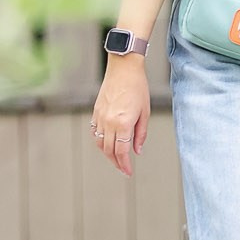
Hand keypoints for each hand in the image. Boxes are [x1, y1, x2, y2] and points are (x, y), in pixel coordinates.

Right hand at [91, 57, 149, 176]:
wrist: (123, 68)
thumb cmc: (138, 87)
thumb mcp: (145, 112)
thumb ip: (140, 134)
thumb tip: (137, 150)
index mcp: (123, 123)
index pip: (122, 151)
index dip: (125, 164)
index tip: (128, 172)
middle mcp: (109, 122)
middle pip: (109, 150)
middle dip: (116, 162)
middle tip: (123, 169)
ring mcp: (100, 117)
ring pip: (100, 143)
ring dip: (107, 153)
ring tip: (116, 158)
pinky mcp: (96, 112)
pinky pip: (95, 132)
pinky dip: (100, 141)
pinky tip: (107, 143)